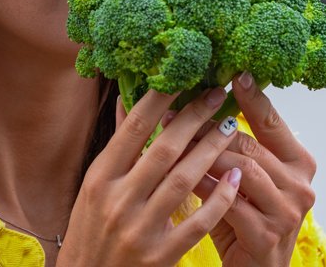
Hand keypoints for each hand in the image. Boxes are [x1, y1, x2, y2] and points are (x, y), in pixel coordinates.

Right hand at [56, 88, 244, 266]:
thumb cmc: (91, 229)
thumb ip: (117, 144)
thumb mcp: (94, 185)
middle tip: (217, 96)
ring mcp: (139, 229)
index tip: (183, 77)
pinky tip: (234, 179)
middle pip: (164, 150)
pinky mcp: (159, 256)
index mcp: (100, 177)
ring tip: (230, 128)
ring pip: (184, 181)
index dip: (160, 100)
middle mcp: (117, 200)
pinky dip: (218, 200)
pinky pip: (197, 223)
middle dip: (194, 119)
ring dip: (211, 151)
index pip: (133, 129)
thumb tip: (125, 97)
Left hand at [192, 73, 317, 266]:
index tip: (233, 73)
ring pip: (241, 169)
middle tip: (174, 114)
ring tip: (172, 143)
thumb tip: (191, 104)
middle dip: (208, 127)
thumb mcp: (239, 178)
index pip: (272, 122)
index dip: (253, 97)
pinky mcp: (267, 236)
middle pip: (249, 144)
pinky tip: (183, 179)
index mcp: (299, 162)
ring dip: (203, 155)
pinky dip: (205, 189)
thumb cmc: (242, 220)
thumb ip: (227, 145)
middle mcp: (301, 184)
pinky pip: (231, 203)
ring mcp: (288, 212)